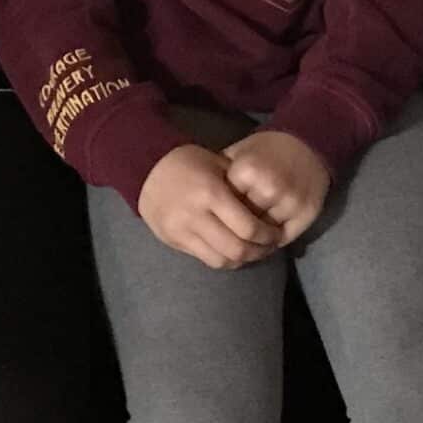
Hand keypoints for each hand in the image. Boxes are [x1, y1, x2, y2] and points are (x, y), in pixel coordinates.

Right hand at [137, 143, 281, 269]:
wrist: (146, 168)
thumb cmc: (189, 162)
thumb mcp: (218, 164)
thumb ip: (240, 187)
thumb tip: (267, 209)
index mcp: (211, 193)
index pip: (248, 227)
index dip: (267, 236)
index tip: (276, 233)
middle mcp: (196, 216)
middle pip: (236, 249)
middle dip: (258, 252)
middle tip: (269, 247)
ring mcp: (182, 231)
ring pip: (221, 260)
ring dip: (242, 260)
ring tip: (253, 252)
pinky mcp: (173, 241)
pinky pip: (205, 260)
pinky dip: (224, 259)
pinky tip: (233, 252)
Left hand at [222, 130, 331, 244]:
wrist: (307, 143)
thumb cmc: (265, 151)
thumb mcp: (237, 155)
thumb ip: (220, 178)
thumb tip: (202, 207)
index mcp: (247, 171)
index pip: (225, 207)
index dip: (221, 212)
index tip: (218, 214)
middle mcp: (269, 188)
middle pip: (244, 223)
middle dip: (237, 228)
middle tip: (231, 232)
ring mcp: (291, 201)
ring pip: (264, 235)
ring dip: (256, 239)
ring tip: (248, 238)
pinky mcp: (307, 212)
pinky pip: (284, 238)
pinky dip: (274, 241)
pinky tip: (266, 238)